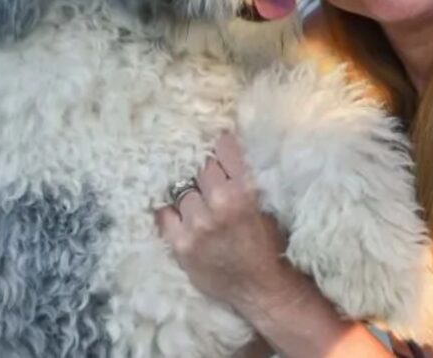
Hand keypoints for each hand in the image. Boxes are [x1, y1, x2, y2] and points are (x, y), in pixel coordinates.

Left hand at [155, 133, 299, 314]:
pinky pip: (164, 215)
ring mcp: (197, 226)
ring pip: (181, 190)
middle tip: (211, 179)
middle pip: (200, 167)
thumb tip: (226, 147)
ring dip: (190, 193)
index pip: (224, 148)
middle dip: (206, 170)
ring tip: (198, 201)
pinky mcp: (181, 245)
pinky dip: (171, 211)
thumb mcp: (265, 204)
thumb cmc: (268, 244)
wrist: (262, 288)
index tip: (220, 144)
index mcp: (245, 191)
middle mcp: (219, 205)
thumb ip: (245, 178)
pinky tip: (180, 213)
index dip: (222, 144)